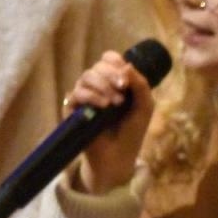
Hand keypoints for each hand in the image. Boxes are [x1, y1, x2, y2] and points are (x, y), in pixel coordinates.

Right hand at [62, 51, 154, 194]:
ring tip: (116, 103)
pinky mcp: (72, 110)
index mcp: (114, 82)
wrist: (118, 157)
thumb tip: (127, 64)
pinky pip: (75, 93)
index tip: (125, 75)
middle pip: (97, 66)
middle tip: (123, 88)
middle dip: (111, 74)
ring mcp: (84, 97)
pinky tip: (103, 106)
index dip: (114, 61)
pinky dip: (91, 96)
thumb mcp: (144, 106)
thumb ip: (140, 85)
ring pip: (86, 77)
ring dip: (103, 85)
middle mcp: (98, 86)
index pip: (108, 59)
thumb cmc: (132, 131)